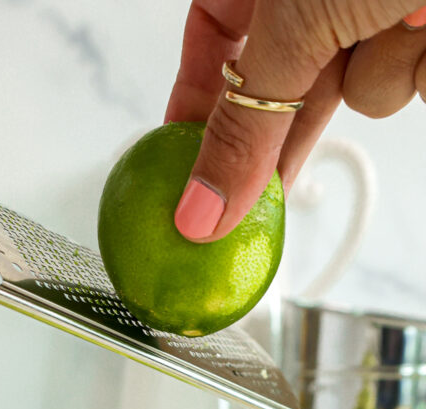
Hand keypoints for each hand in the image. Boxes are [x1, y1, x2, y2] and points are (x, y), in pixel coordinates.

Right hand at [166, 0, 425, 241]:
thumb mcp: (295, 23)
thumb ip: (244, 125)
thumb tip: (199, 211)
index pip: (212, 32)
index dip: (196, 99)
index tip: (183, 165)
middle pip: (283, 81)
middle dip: (283, 130)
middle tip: (252, 204)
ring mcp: (378, 5)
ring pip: (356, 88)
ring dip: (374, 74)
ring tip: (402, 18)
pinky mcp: (425, 33)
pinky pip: (405, 84)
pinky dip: (419, 68)